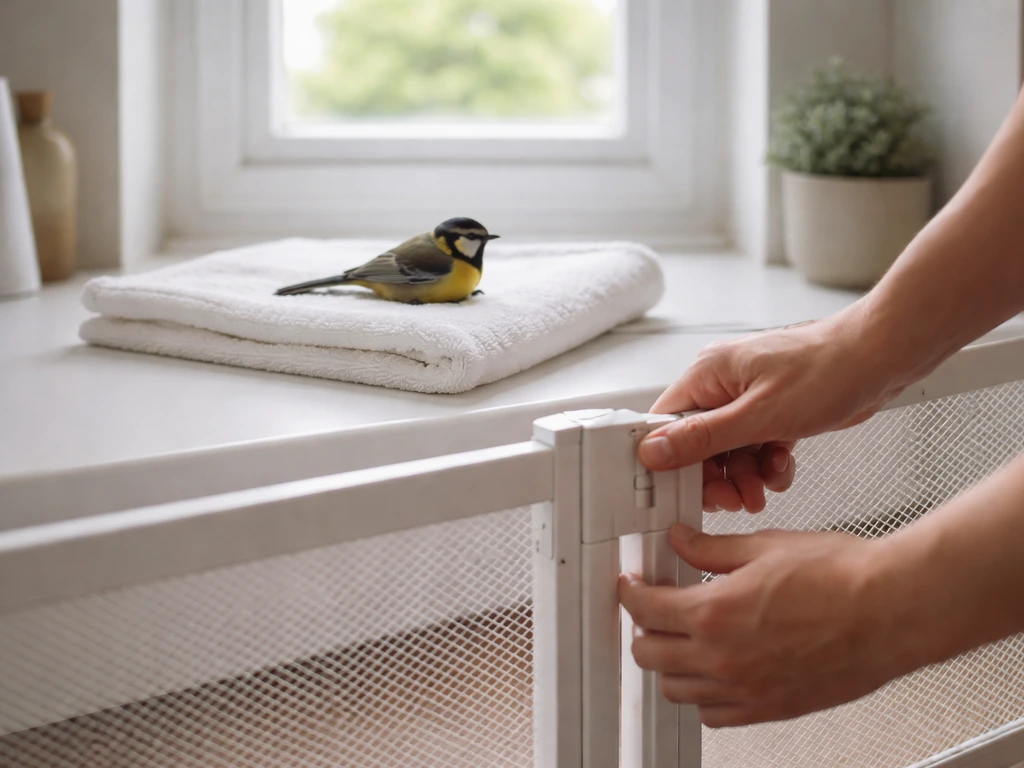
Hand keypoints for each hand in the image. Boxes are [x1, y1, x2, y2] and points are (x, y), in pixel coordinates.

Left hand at [619, 523, 917, 727]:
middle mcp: (723, 657)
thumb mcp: (764, 547)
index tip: (632, 585)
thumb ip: (711, 549)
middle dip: (642, 628)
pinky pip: (714, 716)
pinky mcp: (770, 709)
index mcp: (714, 612)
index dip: (630, 592)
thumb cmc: (842, 578)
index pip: (644, 609)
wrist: (892, 611)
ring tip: (680, 640)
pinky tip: (712, 674)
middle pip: (648, 653)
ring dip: (668, 664)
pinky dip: (702, 696)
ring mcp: (745, 689)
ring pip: (675, 689)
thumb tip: (682, 541)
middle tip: (653, 609)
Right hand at [639, 311, 899, 510]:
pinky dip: (765, 464)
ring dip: (743, 475)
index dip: (668, 459)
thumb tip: (654, 449)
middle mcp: (723, 384)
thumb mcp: (759, 416)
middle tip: (733, 497)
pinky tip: (780, 469)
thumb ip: (703, 437)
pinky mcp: (773, 410)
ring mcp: (749, 398)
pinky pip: (754, 447)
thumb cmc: (828, 370)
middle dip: (715, 475)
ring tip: (761, 489)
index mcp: (708, 374)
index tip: (680, 488)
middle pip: (696, 442)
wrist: (882, 359)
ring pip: (727, 450)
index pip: (664, 422)